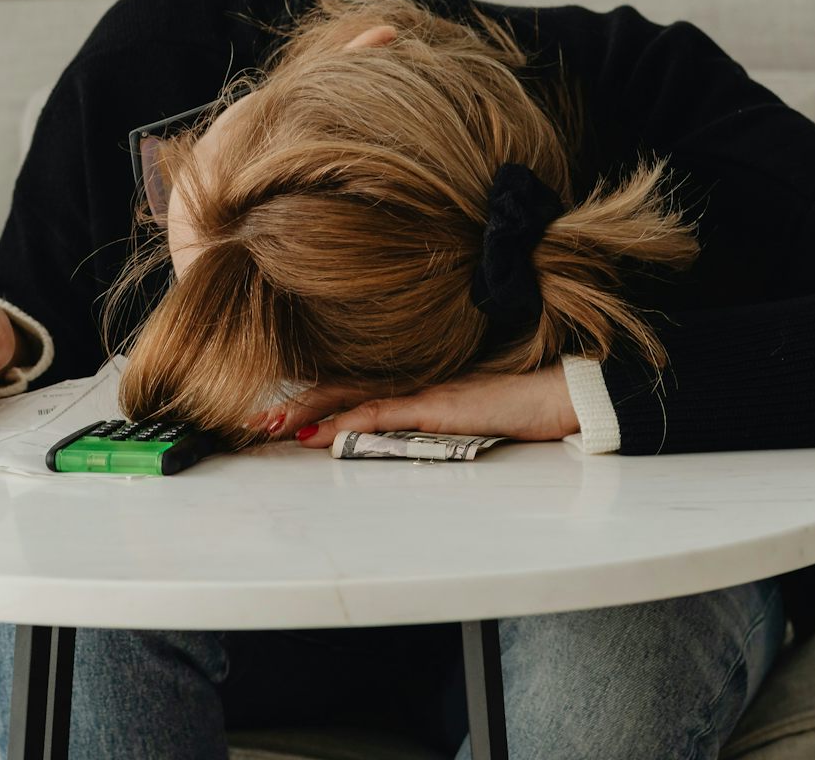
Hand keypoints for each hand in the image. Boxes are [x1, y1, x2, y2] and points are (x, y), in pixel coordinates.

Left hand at [276, 365, 579, 449]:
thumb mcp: (459, 413)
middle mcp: (411, 381)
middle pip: (340, 389)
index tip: (274, 414)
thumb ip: (424, 418)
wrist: (558, 393)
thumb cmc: (515, 403)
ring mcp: (424, 391)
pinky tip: (328, 433)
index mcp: (412, 381)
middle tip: (256, 423)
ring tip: (276, 427)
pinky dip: (354, 423)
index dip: (309, 397)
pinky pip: (390, 414)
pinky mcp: (441, 407)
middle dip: (296, 406)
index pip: (350, 387)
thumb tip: (390, 433)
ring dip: (312, 414)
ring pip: (355, 399)